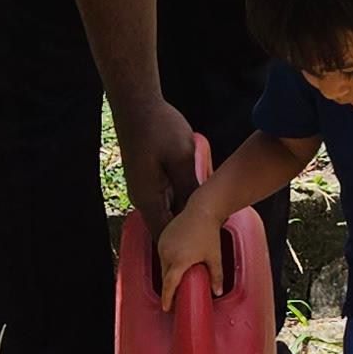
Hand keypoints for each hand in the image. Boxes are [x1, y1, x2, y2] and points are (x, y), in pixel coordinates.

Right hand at [115, 93, 201, 239]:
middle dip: (188, 232)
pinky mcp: (148, 178)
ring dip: (186, 215)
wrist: (137, 103)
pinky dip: (182, 200)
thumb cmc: (159, 128)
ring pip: (168, 211)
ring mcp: (144, 188)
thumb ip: (191, 188)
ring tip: (212, 219)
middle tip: (215, 234)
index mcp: (147, 199)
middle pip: (166, 226)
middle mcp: (142, 198)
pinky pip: (167, 197)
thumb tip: (203, 213)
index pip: (165, 236)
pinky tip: (199, 197)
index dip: (184, 246)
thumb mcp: (182, 159)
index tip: (206, 249)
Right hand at [158, 179, 226, 312]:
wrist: (202, 209)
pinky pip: (163, 253)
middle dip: (170, 285)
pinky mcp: (162, 236)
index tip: (166, 307)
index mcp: (180, 260)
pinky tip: (177, 259)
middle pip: (166, 275)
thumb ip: (216, 276)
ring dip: (169, 271)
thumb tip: (218, 292)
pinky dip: (168, 259)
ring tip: (179, 275)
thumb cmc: (209, 233)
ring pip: (163, 264)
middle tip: (176, 294)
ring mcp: (163, 244)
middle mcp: (168, 253)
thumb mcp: (215, 257)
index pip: (169, 285)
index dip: (167, 298)